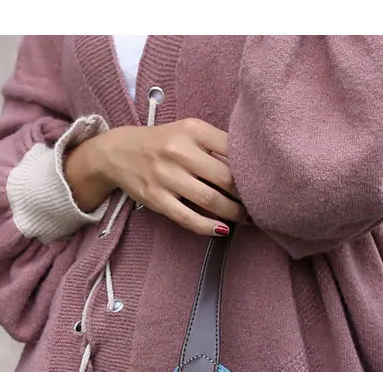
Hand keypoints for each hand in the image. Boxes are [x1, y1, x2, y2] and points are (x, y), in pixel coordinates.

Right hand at [65, 119, 246, 235]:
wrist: (118, 151)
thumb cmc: (164, 144)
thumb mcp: (188, 133)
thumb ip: (216, 146)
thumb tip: (251, 170)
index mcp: (193, 130)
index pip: (232, 149)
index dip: (251, 169)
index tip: (264, 181)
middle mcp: (179, 151)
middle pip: (225, 178)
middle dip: (246, 196)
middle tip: (259, 205)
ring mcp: (166, 176)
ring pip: (210, 200)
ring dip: (233, 214)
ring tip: (245, 219)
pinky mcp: (156, 198)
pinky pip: (187, 217)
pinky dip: (208, 227)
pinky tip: (222, 230)